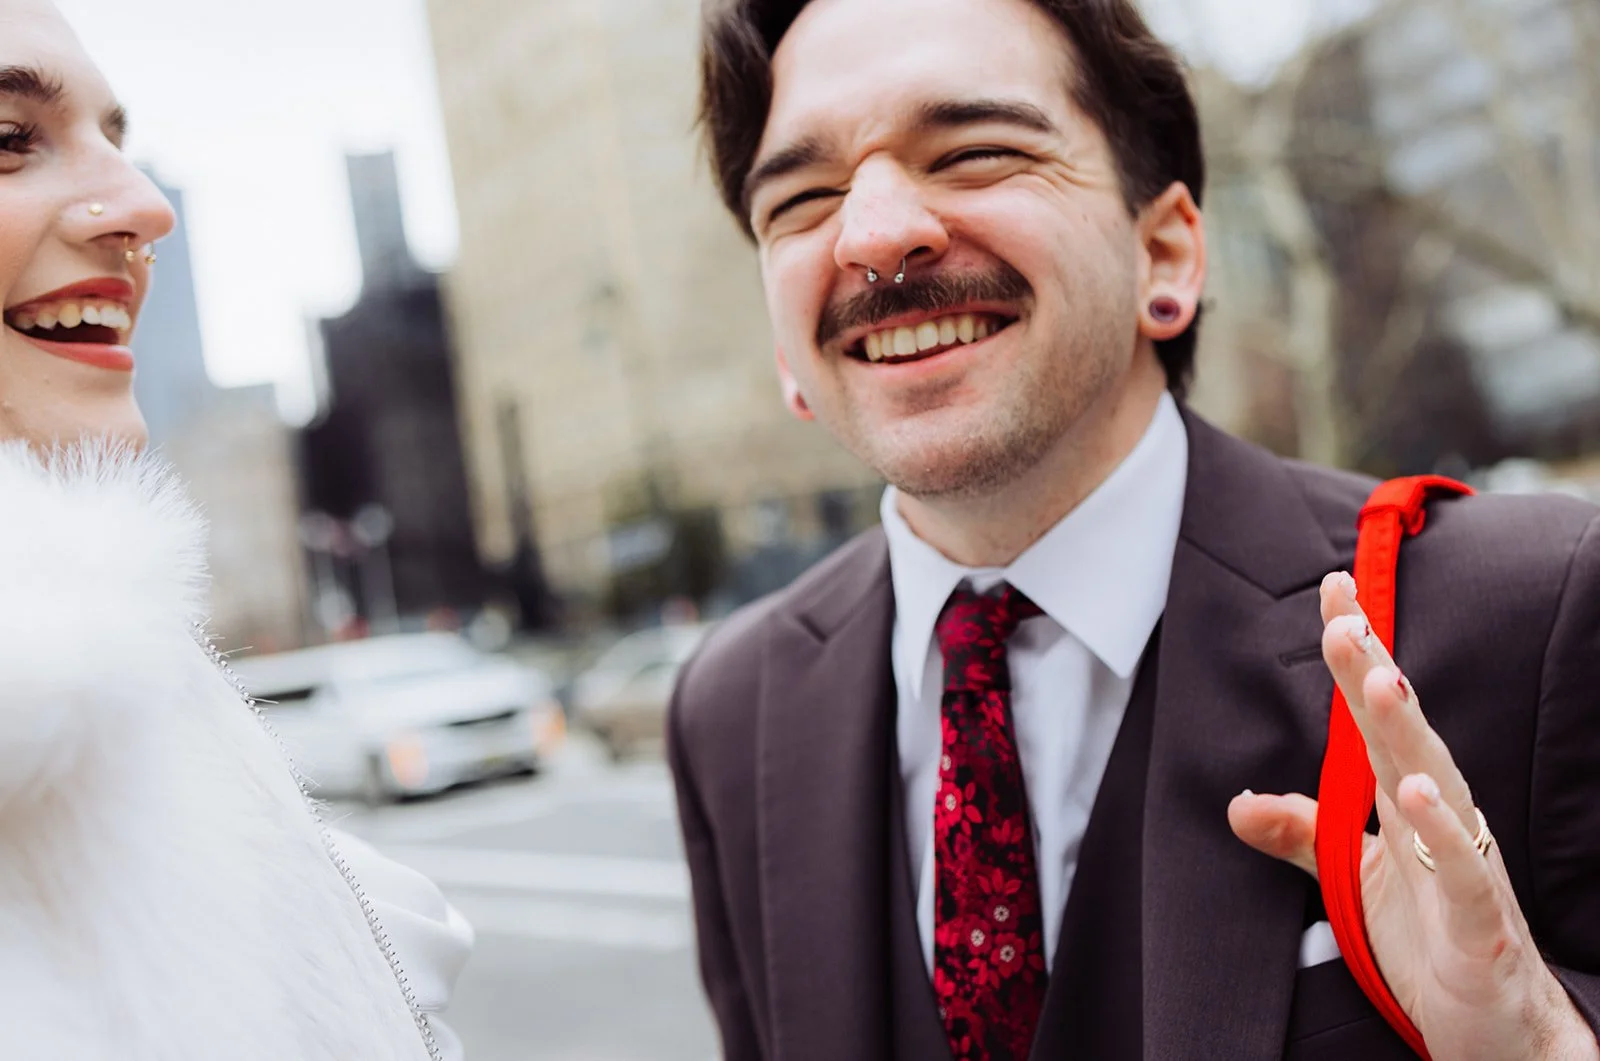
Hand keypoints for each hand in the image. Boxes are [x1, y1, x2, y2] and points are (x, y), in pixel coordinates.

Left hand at [1228, 573, 1598, 1060]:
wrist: (1499, 1033)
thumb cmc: (1434, 942)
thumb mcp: (1352, 882)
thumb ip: (1303, 836)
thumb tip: (1238, 803)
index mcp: (1407, 802)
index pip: (1374, 715)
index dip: (1357, 656)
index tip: (1333, 590)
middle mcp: (1440, 819)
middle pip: (1403, 734)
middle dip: (1375, 671)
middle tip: (1344, 614)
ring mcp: (1464, 866)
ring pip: (1438, 784)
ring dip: (1409, 731)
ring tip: (1382, 677)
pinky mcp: (1479, 922)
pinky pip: (1464, 871)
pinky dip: (1443, 831)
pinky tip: (1419, 793)